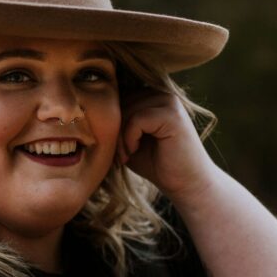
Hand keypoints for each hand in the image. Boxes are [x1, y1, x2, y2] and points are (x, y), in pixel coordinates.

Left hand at [116, 88, 218, 202]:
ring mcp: (169, 102)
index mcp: (152, 95)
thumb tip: (90, 111)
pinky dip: (129, 138)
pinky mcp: (172, 115)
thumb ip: (117, 123)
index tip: (113, 147)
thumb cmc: (156, 163)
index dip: (110, 120)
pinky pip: (137, 118)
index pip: (119, 95)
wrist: (186, 183)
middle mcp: (162, 93)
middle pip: (121, 100)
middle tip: (118, 155)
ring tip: (125, 156)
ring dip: (119, 136)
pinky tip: (134, 151)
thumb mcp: (129, 139)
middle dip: (113, 129)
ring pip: (127, 109)